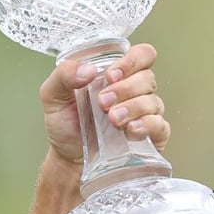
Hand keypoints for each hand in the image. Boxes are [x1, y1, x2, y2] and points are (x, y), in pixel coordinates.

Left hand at [39, 43, 170, 168]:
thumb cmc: (65, 124)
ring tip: (112, 119)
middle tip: (102, 102)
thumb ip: (63, 75)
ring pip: (152, 101)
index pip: (141, 55)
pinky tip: (130, 129)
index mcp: (117, 75)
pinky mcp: (151, 136)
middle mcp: (135, 91)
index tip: (111, 76)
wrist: (68, 157)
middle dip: (124, 89)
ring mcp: (145, 113)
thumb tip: (88, 69)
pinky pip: (160, 125)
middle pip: (147, 78)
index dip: (131, 61)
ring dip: (132, 107)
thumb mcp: (53, 96)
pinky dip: (147, 125)